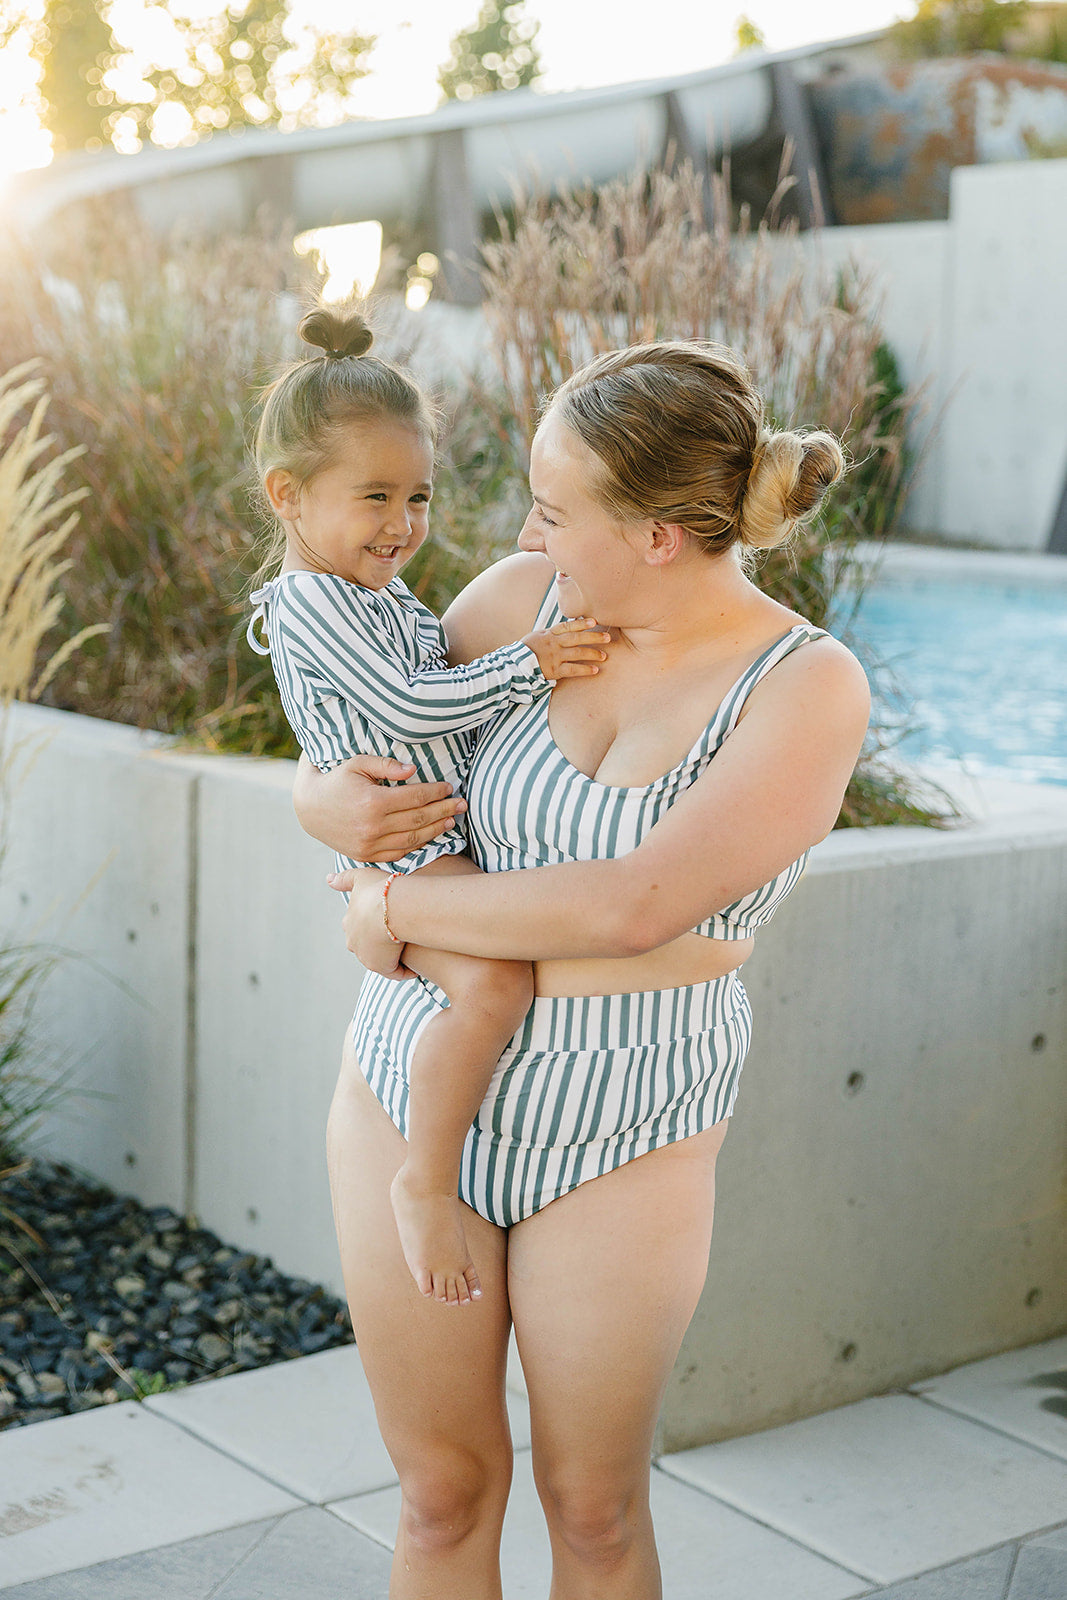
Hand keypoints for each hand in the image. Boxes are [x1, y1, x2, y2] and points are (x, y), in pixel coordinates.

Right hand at [293, 753, 464, 861]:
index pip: (415, 797)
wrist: (309, 809)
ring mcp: (370, 844)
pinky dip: (418, 844)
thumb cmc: (336, 780)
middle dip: (444, 810)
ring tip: (451, 820)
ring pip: (413, 838)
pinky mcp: (367, 855)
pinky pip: (399, 852)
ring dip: (436, 829)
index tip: (449, 787)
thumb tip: (414, 770)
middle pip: (419, 818)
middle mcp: (373, 826)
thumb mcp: (357, 764)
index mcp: (373, 802)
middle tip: (462, 804)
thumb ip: (386, 764)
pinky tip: (430, 835)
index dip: (436, 792)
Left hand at [328, 866, 414, 979]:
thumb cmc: (381, 890)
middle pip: (369, 945)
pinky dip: (405, 971)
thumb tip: (328, 879)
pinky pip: (395, 972)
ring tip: (412, 952)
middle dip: (381, 943)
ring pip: (381, 959)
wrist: (394, 907)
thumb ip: (345, 879)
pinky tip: (417, 966)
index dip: (375, 925)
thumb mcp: (361, 877)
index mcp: (349, 923)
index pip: (361, 927)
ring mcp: (365, 956)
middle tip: (402, 937)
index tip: (390, 921)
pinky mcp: (380, 966)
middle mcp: (353, 942)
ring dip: (393, 957)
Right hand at [522, 617, 610, 681]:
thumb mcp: (537, 636)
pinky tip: (595, 670)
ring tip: (604, 656)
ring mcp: (554, 656)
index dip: (582, 623)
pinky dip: (585, 669)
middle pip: (576, 638)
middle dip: (593, 637)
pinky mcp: (554, 670)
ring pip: (577, 653)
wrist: (514, 666)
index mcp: (549, 634)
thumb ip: (551, 633)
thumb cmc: (525, 651)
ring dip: (592, 654)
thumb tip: (566, 628)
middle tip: (607, 638)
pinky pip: (572, 669)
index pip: (568, 626)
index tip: (594, 621)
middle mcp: (553, 643)